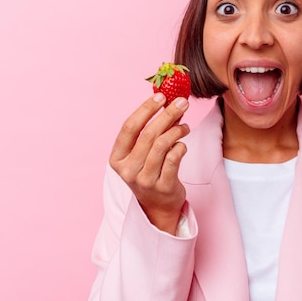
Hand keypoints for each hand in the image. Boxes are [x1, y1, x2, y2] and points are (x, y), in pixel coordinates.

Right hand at [109, 93, 190, 233]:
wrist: (158, 205)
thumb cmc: (149, 170)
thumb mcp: (141, 153)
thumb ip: (149, 130)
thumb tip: (166, 100)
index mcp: (117, 158)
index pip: (129, 127)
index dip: (145, 109)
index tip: (160, 96)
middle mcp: (128, 170)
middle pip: (148, 134)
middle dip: (167, 115)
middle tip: (182, 103)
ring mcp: (144, 180)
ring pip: (162, 145)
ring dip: (177, 130)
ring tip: (184, 126)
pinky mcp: (163, 187)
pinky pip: (174, 158)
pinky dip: (181, 146)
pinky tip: (182, 144)